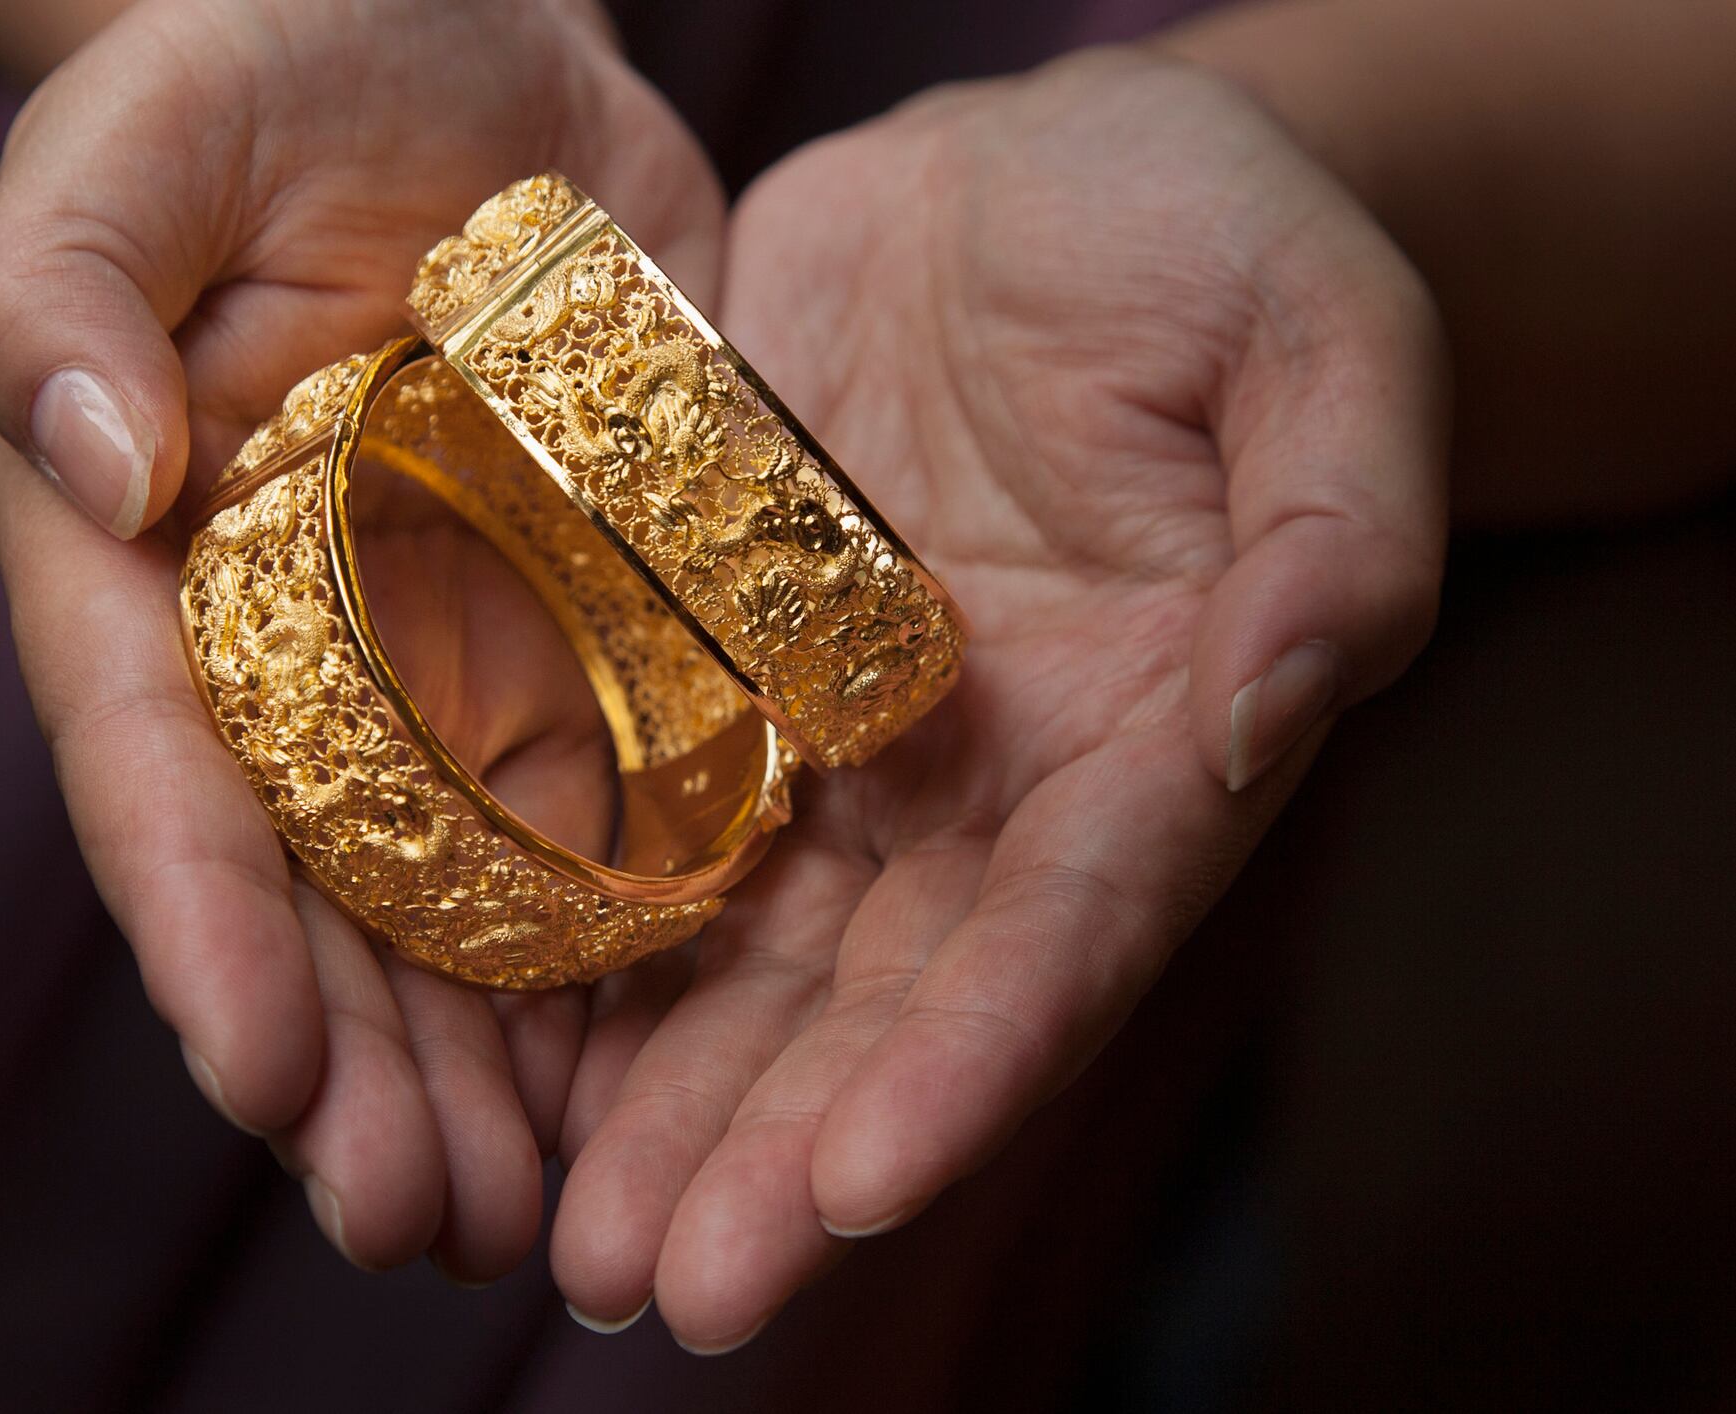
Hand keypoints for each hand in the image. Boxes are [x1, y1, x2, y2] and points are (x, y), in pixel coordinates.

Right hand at [0, 0, 722, 1282]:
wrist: (466, 55)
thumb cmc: (267, 67)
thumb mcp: (141, 135)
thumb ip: (65, 286)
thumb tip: (93, 467)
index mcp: (160, 572)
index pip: (167, 772)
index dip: (210, 928)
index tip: (262, 1070)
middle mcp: (301, 655)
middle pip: (319, 895)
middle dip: (360, 1068)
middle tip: (417, 1220)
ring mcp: (452, 660)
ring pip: (462, 901)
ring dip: (492, 1068)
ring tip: (534, 1217)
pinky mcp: (592, 632)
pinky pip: (606, 809)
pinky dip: (625, 947)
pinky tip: (660, 1069)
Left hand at [547, 47, 1446, 1348]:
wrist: (1033, 177)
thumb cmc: (1211, 233)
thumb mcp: (1319, 342)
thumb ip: (1337, 534)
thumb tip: (1283, 704)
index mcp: (1146, 741)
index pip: (1063, 931)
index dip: (967, 1062)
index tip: (860, 1186)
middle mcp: (988, 784)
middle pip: (883, 995)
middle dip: (778, 1147)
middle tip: (668, 1285)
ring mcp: (844, 739)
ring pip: (749, 952)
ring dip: (663, 1102)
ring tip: (572, 1242)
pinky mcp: (723, 665)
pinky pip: (641, 816)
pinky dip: (576, 938)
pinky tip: (494, 1052)